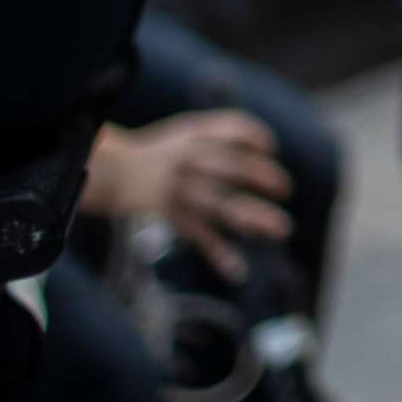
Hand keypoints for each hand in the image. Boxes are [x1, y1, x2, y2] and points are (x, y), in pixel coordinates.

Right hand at [83, 112, 293, 282]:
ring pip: (220, 205)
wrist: (116, 175)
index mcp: (195, 137)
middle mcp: (188, 163)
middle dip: (262, 176)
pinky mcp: (173, 216)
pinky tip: (238, 271)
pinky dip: (219, 254)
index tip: (271, 148)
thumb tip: (267, 145)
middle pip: (230, 167)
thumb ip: (225, 132)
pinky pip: (199, 236)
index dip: (255, 136)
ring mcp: (180, 192)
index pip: (230, 129)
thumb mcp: (190, 131)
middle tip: (285, 188)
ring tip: (283, 229)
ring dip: (253, 218)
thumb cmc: (166, 153)